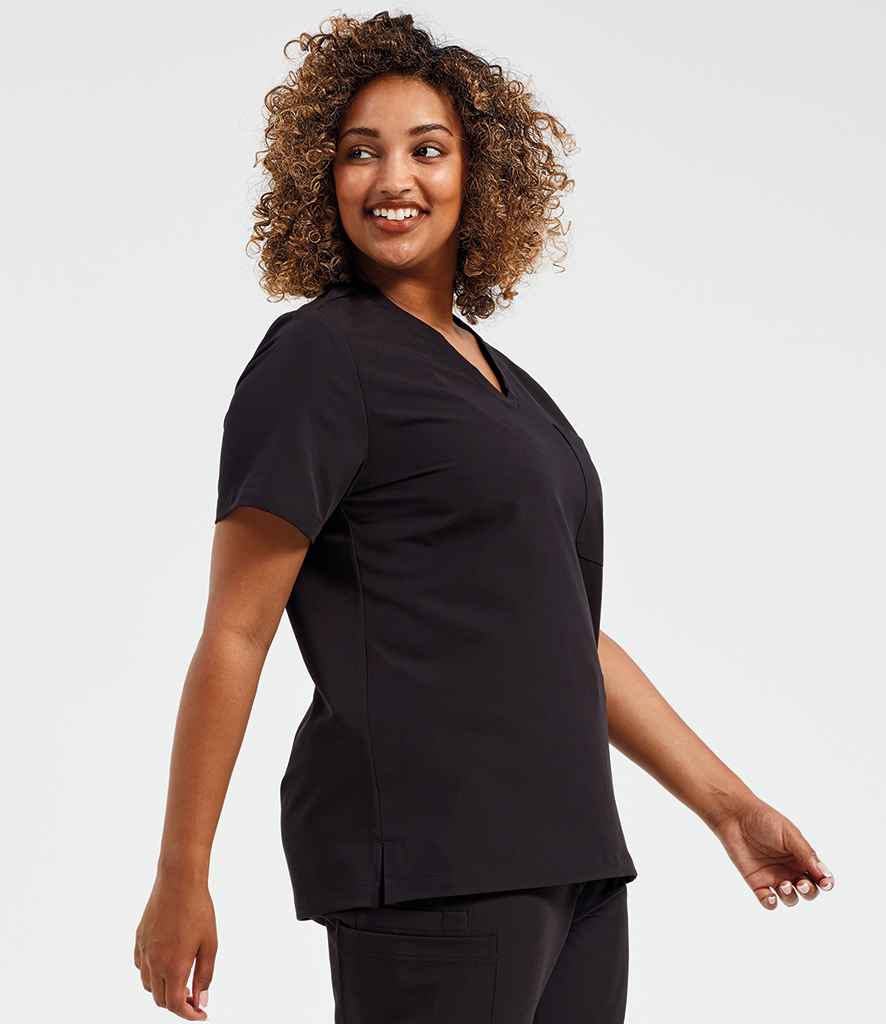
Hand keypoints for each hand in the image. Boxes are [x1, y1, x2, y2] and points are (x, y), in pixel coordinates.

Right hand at [134, 870, 217, 1017]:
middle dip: (178, 1003)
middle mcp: (154, 963)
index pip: (176, 1005)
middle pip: (161, 999)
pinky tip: (165, 962)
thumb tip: (201, 1000)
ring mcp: (143, 951)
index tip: (201, 1014)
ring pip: (148, 986)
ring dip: (163, 989)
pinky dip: (151, 973)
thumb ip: (205, 975)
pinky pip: (140, 967)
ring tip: (181, 978)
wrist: (179, 880)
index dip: (189, 1014)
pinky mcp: (138, 939)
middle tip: (194, 996)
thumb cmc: (198, 909)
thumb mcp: (210, 944)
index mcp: (174, 966)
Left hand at [711, 797, 833, 909]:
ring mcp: (774, 877)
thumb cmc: (765, 820)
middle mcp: (790, 870)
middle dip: (809, 892)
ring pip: (790, 898)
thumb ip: (805, 853)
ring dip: (791, 897)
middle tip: (801, 884)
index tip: (826, 883)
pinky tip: (771, 897)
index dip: (826, 883)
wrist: (736, 817)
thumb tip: (824, 874)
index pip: (820, 876)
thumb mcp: (789, 834)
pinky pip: (768, 901)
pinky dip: (771, 903)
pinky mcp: (757, 882)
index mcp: (802, 857)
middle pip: (809, 891)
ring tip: (783, 884)